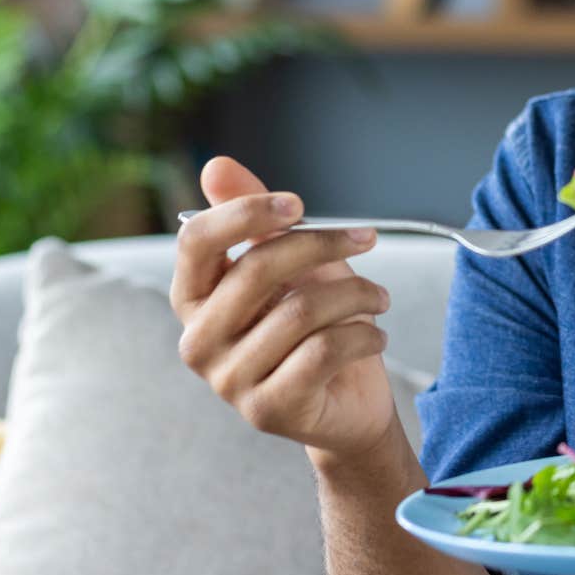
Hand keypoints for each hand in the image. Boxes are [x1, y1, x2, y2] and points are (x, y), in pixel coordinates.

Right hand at [171, 156, 394, 461]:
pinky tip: (375, 335)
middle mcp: (199, 341)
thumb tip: (216, 165)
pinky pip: (322, 352)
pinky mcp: (268, 409)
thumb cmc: (315, 325)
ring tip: (379, 298)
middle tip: (367, 239)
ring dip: (357, 294)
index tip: (298, 203)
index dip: (246, 212)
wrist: (348, 403)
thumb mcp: (290, 262)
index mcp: (194, 297)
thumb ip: (253, 216)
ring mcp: (229, 381)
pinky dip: (363, 335)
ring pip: (300, 311)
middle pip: (257, 269)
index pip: (196, 241)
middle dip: (323, 245)